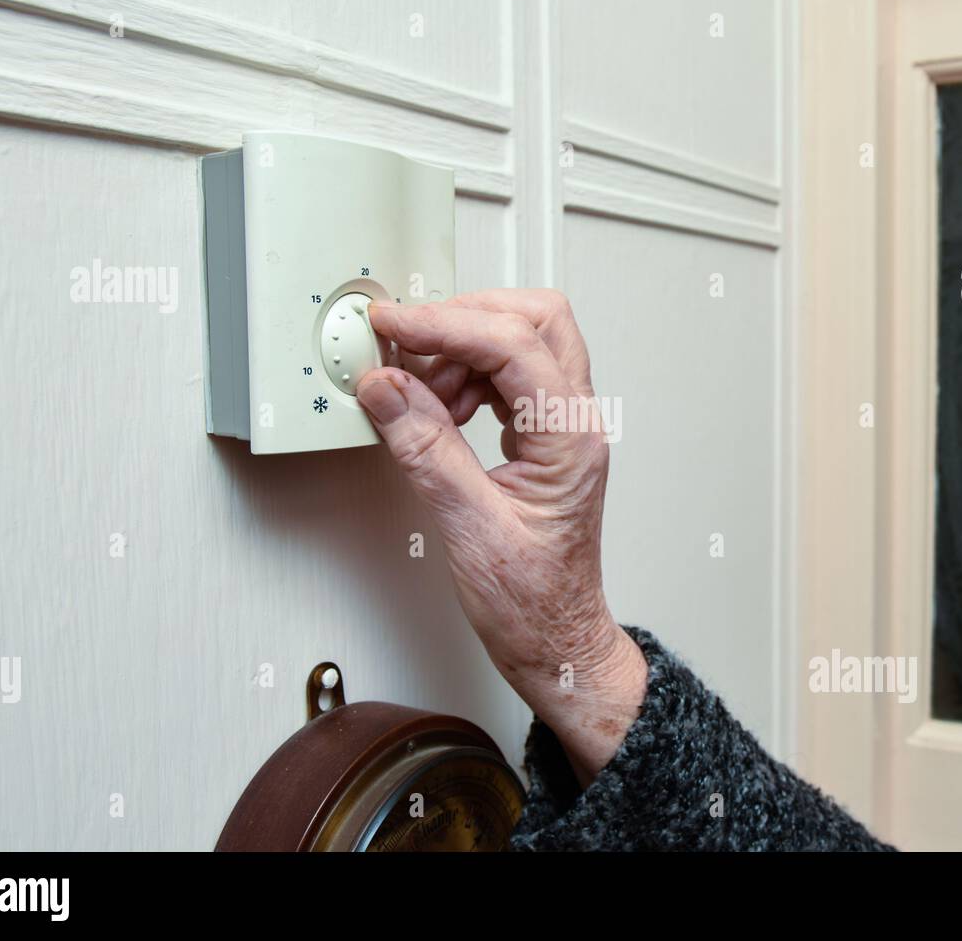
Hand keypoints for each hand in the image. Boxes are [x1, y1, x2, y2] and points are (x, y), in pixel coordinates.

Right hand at [356, 289, 646, 786]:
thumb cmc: (534, 604)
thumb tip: (386, 386)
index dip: (445, 323)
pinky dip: (467, 378)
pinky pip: (509, 379)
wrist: (558, 644)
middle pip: (535, 320)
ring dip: (461, 351)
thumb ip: (425, 449)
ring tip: (417, 392)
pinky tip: (437, 409)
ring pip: (522, 343)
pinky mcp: (544, 439)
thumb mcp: (468, 528)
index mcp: (570, 440)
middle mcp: (576, 423)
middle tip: (405, 341)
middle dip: (464, 318)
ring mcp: (564, 428)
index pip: (514, 344)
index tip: (392, 324)